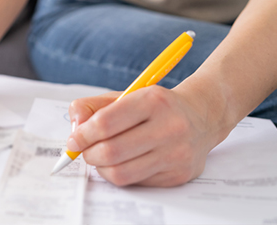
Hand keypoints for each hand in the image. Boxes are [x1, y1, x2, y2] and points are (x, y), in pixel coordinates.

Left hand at [66, 85, 226, 186]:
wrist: (202, 117)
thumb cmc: (156, 107)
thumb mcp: (126, 95)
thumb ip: (93, 106)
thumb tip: (75, 128)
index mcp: (153, 101)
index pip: (106, 123)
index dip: (82, 135)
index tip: (74, 140)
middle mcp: (169, 127)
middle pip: (111, 152)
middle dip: (88, 154)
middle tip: (84, 151)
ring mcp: (176, 154)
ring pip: (121, 173)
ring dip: (101, 168)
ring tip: (100, 158)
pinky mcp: (178, 175)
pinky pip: (135, 182)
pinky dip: (120, 174)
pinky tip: (123, 162)